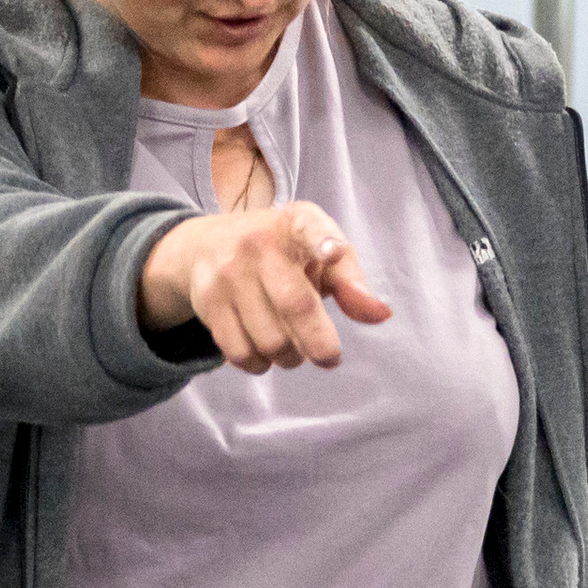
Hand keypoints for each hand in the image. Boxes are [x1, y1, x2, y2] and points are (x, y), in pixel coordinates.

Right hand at [139, 201, 392, 373]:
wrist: (206, 244)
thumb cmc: (284, 254)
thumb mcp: (320, 254)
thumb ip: (351, 283)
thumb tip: (381, 315)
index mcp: (296, 223)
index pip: (310, 228)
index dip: (324, 242)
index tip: (333, 252)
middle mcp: (258, 242)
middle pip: (297, 307)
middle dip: (320, 346)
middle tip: (328, 357)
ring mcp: (229, 271)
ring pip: (271, 341)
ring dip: (289, 357)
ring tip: (290, 346)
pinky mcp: (207, 299)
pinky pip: (242, 353)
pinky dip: (259, 364)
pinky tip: (263, 350)